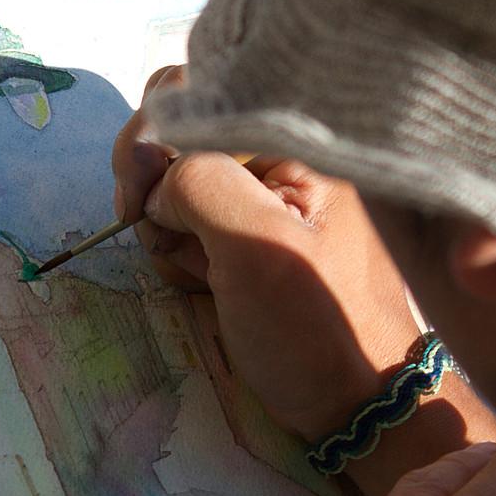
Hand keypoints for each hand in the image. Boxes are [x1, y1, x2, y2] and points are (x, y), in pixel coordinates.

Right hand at [110, 66, 427, 444]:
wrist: (357, 404)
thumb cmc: (316, 327)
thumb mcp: (255, 245)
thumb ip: (200, 182)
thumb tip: (160, 181)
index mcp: (303, 138)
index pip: (200, 91)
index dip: (154, 135)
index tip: (138, 195)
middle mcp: (287, 151)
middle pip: (183, 129)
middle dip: (154, 180)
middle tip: (151, 231)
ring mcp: (270, 193)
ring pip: (178, 179)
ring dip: (165, 222)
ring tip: (191, 270)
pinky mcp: (254, 231)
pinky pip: (192, 218)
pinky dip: (181, 246)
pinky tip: (199, 280)